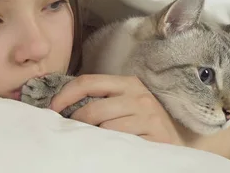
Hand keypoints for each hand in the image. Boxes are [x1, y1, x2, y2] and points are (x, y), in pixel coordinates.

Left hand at [49, 74, 183, 144]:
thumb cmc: (143, 122)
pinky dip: (109, 147)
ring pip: (103, 128)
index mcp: (128, 82)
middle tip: (72, 132)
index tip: (52, 108)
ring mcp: (148, 116)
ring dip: (93, 137)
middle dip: (76, 122)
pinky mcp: (154, 136)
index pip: (88, 82)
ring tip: (96, 141)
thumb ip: (101, 98)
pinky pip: (118, 142)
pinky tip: (111, 148)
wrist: (178, 141)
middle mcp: (139, 96)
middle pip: (92, 108)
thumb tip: (63, 103)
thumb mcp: (125, 102)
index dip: (65, 94)